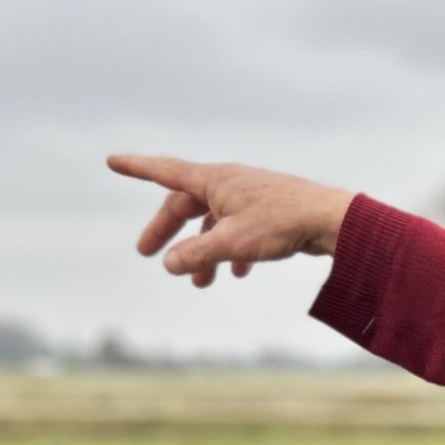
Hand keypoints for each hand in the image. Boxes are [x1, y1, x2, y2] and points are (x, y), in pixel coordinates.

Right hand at [110, 155, 354, 288]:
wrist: (332, 220)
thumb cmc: (282, 224)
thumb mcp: (232, 242)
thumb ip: (197, 254)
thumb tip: (170, 265)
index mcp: (215, 180)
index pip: (165, 172)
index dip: (137, 168)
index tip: (112, 161)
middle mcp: (229, 183)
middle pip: (186, 204)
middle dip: (167, 230)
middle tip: (147, 254)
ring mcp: (249, 196)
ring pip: (214, 222)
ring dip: (203, 251)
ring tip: (200, 284)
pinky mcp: (268, 211)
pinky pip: (239, 230)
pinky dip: (231, 251)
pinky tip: (238, 274)